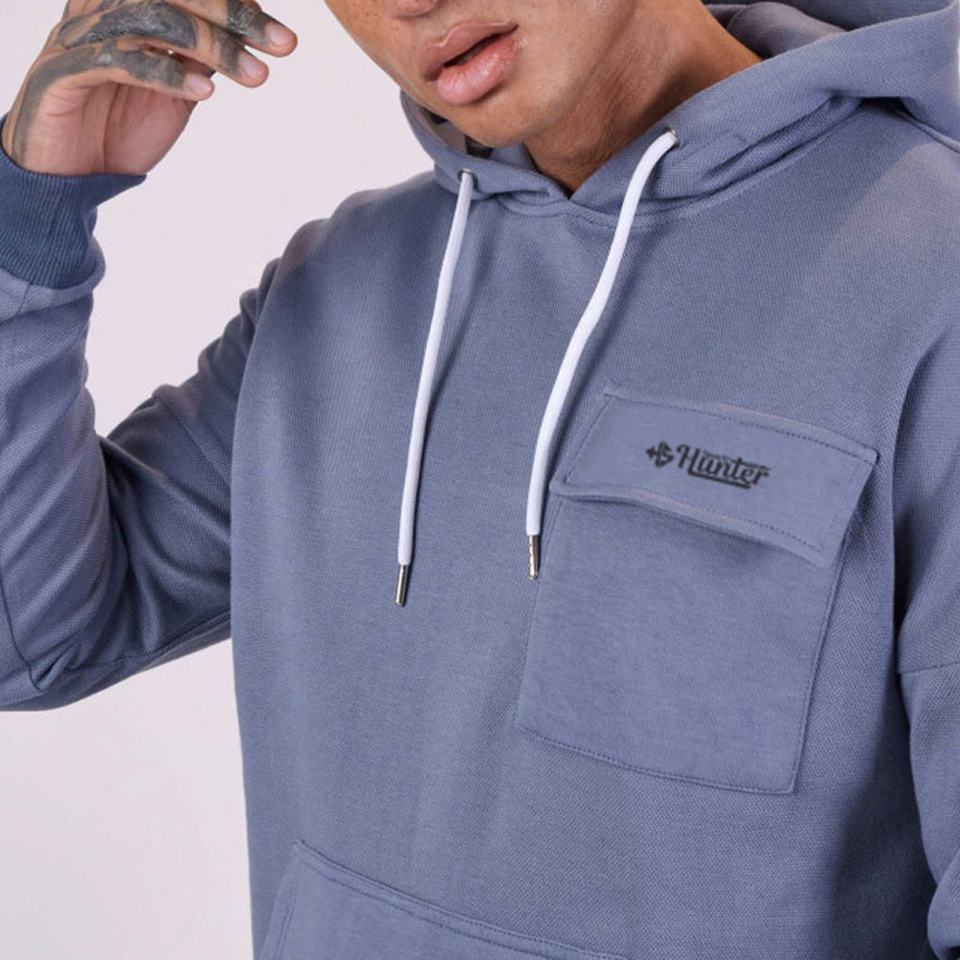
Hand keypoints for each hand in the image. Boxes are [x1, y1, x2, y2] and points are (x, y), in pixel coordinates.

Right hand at [0, 0, 297, 175]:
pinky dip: (166, 74)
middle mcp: (101, 9)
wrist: (68, 170)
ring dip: (212, 46)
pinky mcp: (63, 72)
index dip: (235, 4)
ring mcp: (80, 37)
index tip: (281, 31)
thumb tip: (248, 32)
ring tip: (256, 75)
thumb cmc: (120, 124)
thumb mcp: (176, 89)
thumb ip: (201, 57)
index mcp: (128, 6)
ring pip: (151, 19)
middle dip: (234, 17)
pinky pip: (118, 62)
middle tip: (283, 45)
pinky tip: (206, 92)